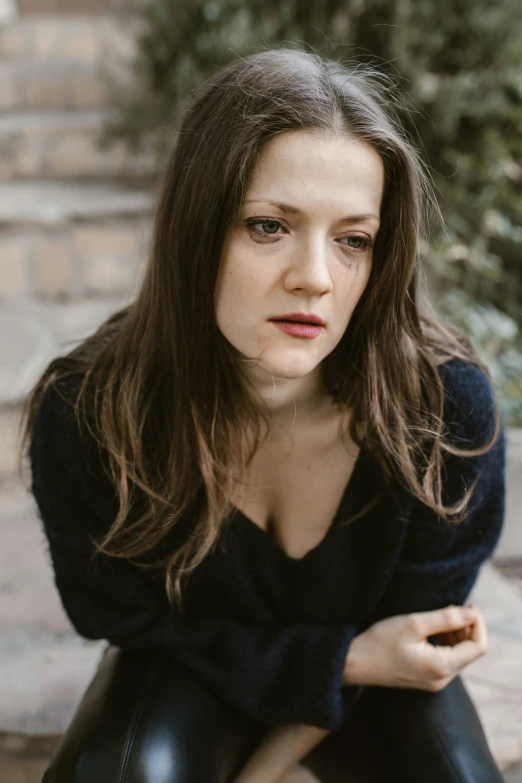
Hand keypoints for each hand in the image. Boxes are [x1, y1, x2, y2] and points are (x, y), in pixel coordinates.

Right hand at [343, 603, 486, 692]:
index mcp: (442, 667)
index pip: (478, 646)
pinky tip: (432, 630)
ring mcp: (434, 682)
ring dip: (456, 634)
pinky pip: (447, 659)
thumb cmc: (380, 642)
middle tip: (452, 606)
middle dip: (467, 627)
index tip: (467, 604)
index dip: (477, 623)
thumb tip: (471, 613)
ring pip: (459, 655)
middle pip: (470, 652)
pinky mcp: (426, 679)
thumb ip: (446, 618)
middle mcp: (442, 679)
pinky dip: (446, 642)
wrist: (354, 663)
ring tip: (440, 616)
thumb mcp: (413, 624)